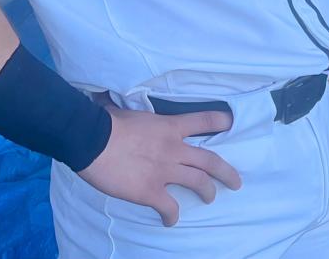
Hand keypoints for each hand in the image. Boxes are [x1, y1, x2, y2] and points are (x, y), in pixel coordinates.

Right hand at [78, 105, 241, 225]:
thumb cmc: (107, 122)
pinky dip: (172, 216)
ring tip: (210, 197)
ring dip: (207, 192)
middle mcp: (174, 148)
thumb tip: (130, 107)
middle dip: (227, 172)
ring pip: (198, 183)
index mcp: (170, 126)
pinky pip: (168, 207)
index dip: (221, 123)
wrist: (91, 139)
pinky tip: (170, 221)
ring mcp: (164, 171)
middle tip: (237, 182)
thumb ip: (143, 117)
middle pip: (210, 161)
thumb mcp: (134, 112)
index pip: (205, 121)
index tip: (231, 125)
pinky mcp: (150, 191)